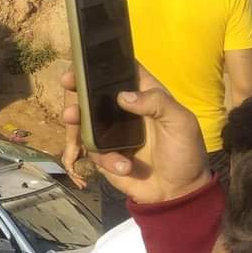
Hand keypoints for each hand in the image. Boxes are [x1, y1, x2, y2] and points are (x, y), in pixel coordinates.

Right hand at [61, 67, 210, 203]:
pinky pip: (92, 149)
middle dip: (78, 85)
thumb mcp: (181, 123)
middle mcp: (123, 111)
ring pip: (84, 118)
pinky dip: (106, 158)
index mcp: (144, 96)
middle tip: (67, 81)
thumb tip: (124, 97)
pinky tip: (124, 166)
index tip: (88, 59)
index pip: (123, 72)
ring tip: (71, 116)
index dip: (105, 62)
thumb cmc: (185, 153)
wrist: (177, 193)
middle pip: (95, 92)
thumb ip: (158, 103)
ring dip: (76, 116)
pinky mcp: (103, 153)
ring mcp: (110, 132)